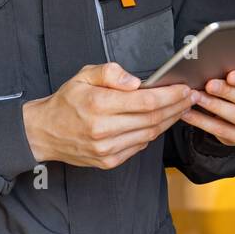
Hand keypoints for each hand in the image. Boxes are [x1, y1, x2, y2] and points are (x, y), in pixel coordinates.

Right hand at [23, 62, 196, 168]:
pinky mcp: (108, 161)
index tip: (184, 88)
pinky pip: (139, 146)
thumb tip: (135, 81)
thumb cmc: (66, 102)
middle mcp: (103, 129)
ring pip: (150, 134)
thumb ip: (110, 72)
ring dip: (169, 121)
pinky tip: (160, 122)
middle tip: (191, 97)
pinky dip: (152, 134)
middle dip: (176, 107)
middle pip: (153, 119)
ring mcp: (107, 148)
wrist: (44, 133)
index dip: (170, 95)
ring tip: (181, 108)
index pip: (146, 101)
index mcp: (98, 104)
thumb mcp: (83, 76)